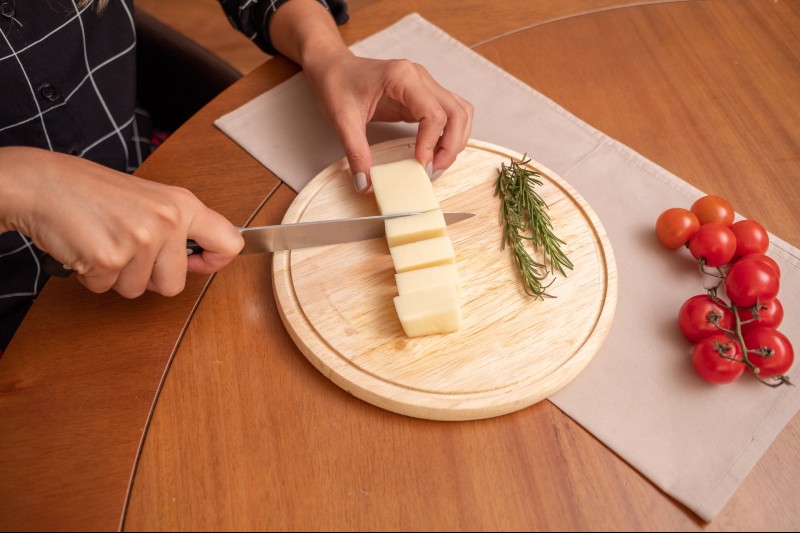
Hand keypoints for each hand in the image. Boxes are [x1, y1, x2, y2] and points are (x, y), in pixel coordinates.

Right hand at [0, 147, 243, 297]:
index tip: (198, 264)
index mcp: (183, 204)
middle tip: (127, 248)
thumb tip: (205, 258)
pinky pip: (106, 288)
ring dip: (117, 276)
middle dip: (148, 278)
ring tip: (104, 242)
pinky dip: (92, 276)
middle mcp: (167, 221)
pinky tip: (86, 247)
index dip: (215, 262)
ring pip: (137, 290)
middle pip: (175, 285)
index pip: (230, 243)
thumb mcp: (151, 199)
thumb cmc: (93, 191)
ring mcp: (139, 241)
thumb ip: (179, 227)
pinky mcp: (109, 258)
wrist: (42, 183)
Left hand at [268, 0, 473, 192]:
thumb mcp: (342, 119)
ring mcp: (425, 86)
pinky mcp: (423, 96)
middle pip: (457, 112)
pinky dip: (450, 134)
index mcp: (402, 77)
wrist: (332, 67)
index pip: (434, 113)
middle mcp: (420, 78)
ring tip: (437, 163)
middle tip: (433, 170)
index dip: (431, 144)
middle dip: (451, 146)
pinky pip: (450, 113)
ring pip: (460, 112)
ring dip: (455, 140)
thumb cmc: (337, 83)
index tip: (420, 166)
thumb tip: (365, 183)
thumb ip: (356, 152)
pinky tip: (435, 151)